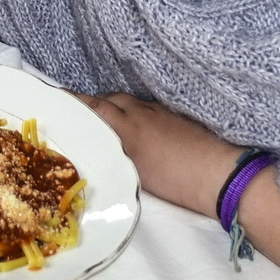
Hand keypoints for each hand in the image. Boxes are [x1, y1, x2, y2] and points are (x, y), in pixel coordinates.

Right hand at [79, 93, 241, 215]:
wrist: (222, 174)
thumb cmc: (179, 182)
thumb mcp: (137, 175)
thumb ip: (114, 155)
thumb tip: (97, 150)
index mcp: (128, 129)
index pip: (93, 107)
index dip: (74, 101)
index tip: (57, 97)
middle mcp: (141, 113)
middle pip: (110, 99)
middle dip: (93, 104)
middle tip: (81, 114)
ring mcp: (160, 112)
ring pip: (129, 102)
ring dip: (115, 107)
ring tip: (108, 121)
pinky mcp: (176, 115)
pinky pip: (146, 107)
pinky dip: (135, 112)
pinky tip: (138, 126)